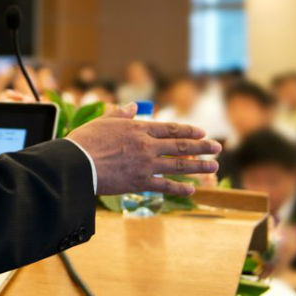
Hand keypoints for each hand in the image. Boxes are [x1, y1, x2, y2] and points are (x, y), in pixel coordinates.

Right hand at [67, 103, 221, 195]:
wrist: (76, 164)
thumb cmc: (86, 141)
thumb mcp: (103, 121)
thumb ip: (120, 113)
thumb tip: (131, 106)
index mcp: (139, 129)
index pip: (170, 128)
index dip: (189, 130)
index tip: (203, 132)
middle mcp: (147, 146)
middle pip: (180, 145)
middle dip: (202, 147)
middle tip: (218, 148)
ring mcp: (145, 165)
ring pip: (178, 165)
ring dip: (198, 166)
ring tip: (214, 167)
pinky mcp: (139, 182)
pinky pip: (165, 186)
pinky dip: (180, 188)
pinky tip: (192, 189)